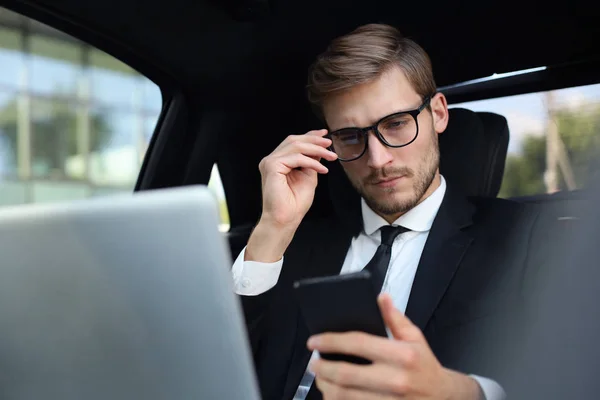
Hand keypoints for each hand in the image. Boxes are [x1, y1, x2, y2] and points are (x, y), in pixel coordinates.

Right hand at [245, 130, 337, 262]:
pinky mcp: (272, 166)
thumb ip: (311, 161)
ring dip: (316, 150)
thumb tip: (319, 148)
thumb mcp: (308, 176)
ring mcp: (269, 162)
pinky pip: (296, 158)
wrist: (285, 220)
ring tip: (330, 156)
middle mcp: (271, 160)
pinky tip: (322, 169)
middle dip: (314, 140)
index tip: (325, 134)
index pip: (293, 142)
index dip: (310, 136)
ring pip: (296, 146)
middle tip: (330, 144)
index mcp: (278, 162)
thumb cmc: (294, 204)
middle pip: (294, 140)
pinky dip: (312, 162)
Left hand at [307, 294, 482, 399]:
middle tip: (313, 362)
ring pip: (346, 396)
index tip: (314, 341)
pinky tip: (333, 393)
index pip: (358, 343)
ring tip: (320, 378)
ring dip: (326, 387)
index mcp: (402, 355)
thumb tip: (380, 297)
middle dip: (323, 367)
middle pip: (346, 374)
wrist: (445, 398)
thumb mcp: (415, 338)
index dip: (331, 341)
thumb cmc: (425, 366)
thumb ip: (395, 318)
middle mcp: (395, 380)